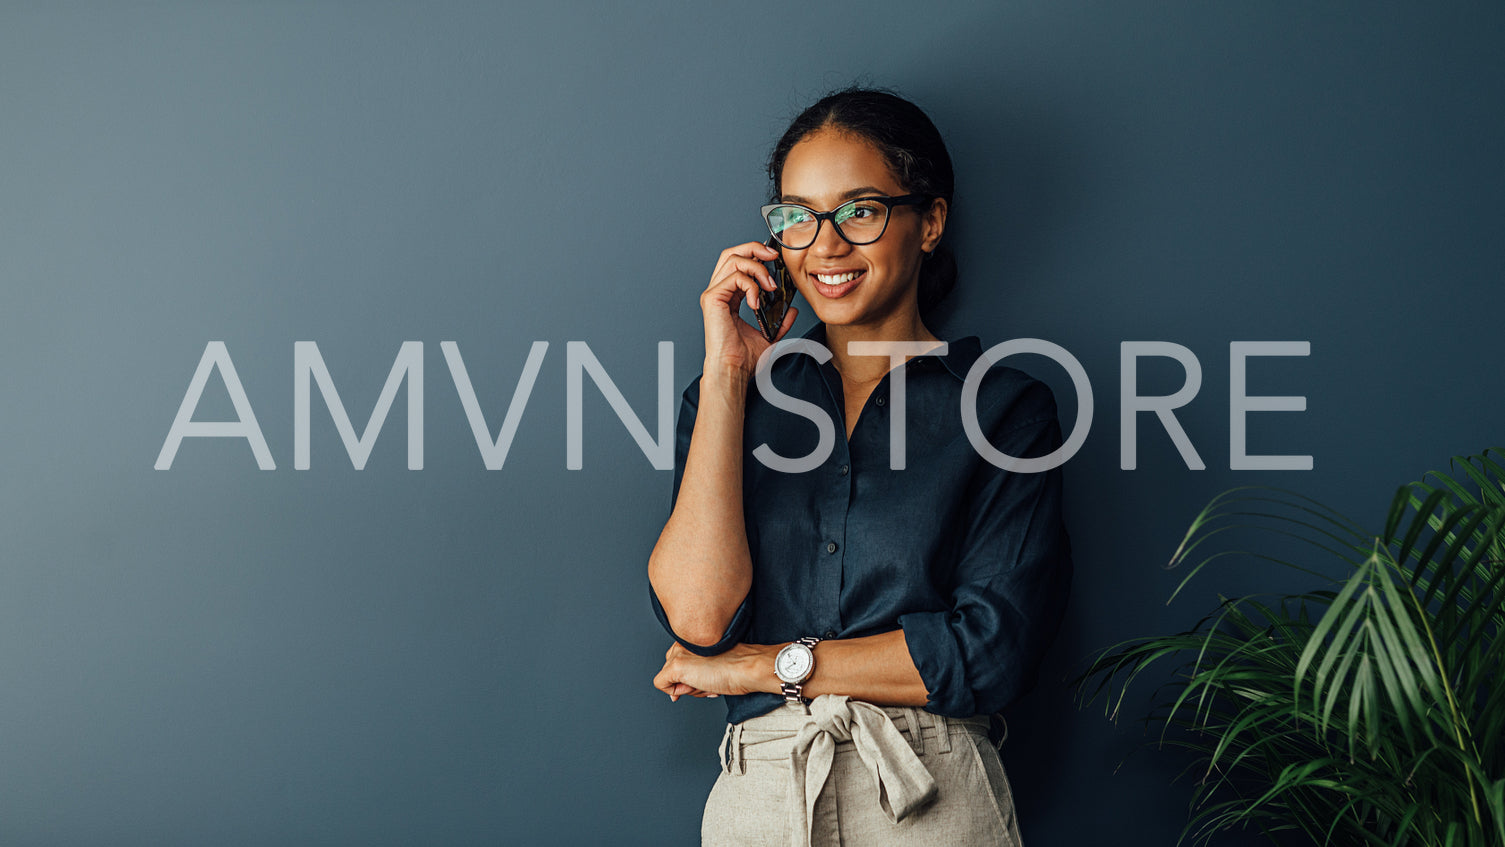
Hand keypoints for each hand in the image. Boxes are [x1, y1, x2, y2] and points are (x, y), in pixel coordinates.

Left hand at [653, 642, 773, 701]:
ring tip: (708, 680)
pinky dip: (675, 692)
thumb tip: (673, 693)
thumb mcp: (712, 664)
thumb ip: (692, 673)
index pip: (680, 659)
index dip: (693, 674)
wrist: (747, 668)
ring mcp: (679, 653)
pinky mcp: (676, 666)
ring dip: (689, 687)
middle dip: (689, 681)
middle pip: (673, 670)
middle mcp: (683, 642)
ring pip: (671, 678)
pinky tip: (697, 684)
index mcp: (692, 638)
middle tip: (709, 679)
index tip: (709, 674)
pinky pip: (662, 684)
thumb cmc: (737, 667)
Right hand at [699, 242, 798, 376]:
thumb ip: (780, 321)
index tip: (775, 260)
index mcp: (729, 296)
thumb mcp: (769, 335)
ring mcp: (714, 293)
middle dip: (754, 248)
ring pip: (733, 260)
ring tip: (770, 286)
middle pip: (732, 253)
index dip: (756, 255)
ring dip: (757, 268)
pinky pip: (734, 277)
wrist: (733, 369)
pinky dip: (751, 285)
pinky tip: (757, 302)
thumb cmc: (744, 357)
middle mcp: (719, 291)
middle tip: (773, 257)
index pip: (739, 263)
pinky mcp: (712, 298)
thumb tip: (792, 310)